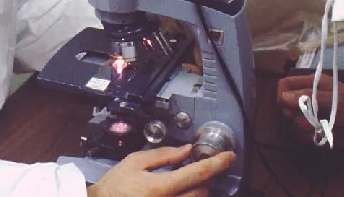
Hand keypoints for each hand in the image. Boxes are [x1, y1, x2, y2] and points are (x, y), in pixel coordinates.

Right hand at [87, 144, 235, 196]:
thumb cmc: (114, 187)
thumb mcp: (134, 162)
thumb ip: (163, 155)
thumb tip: (185, 150)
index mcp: (160, 188)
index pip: (198, 174)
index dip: (217, 163)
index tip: (229, 156)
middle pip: (202, 192)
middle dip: (206, 179)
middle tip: (200, 167)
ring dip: (198, 190)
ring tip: (187, 180)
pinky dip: (188, 196)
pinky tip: (180, 190)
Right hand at [276, 74, 343, 149]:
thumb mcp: (337, 101)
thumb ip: (311, 98)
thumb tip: (284, 97)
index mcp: (315, 84)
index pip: (286, 84)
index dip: (283, 95)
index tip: (289, 107)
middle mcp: (312, 98)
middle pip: (286, 104)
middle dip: (292, 114)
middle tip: (306, 120)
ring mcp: (315, 114)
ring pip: (293, 121)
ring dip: (302, 127)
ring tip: (318, 128)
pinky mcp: (318, 129)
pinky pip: (303, 134)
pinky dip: (309, 136)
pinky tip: (322, 135)